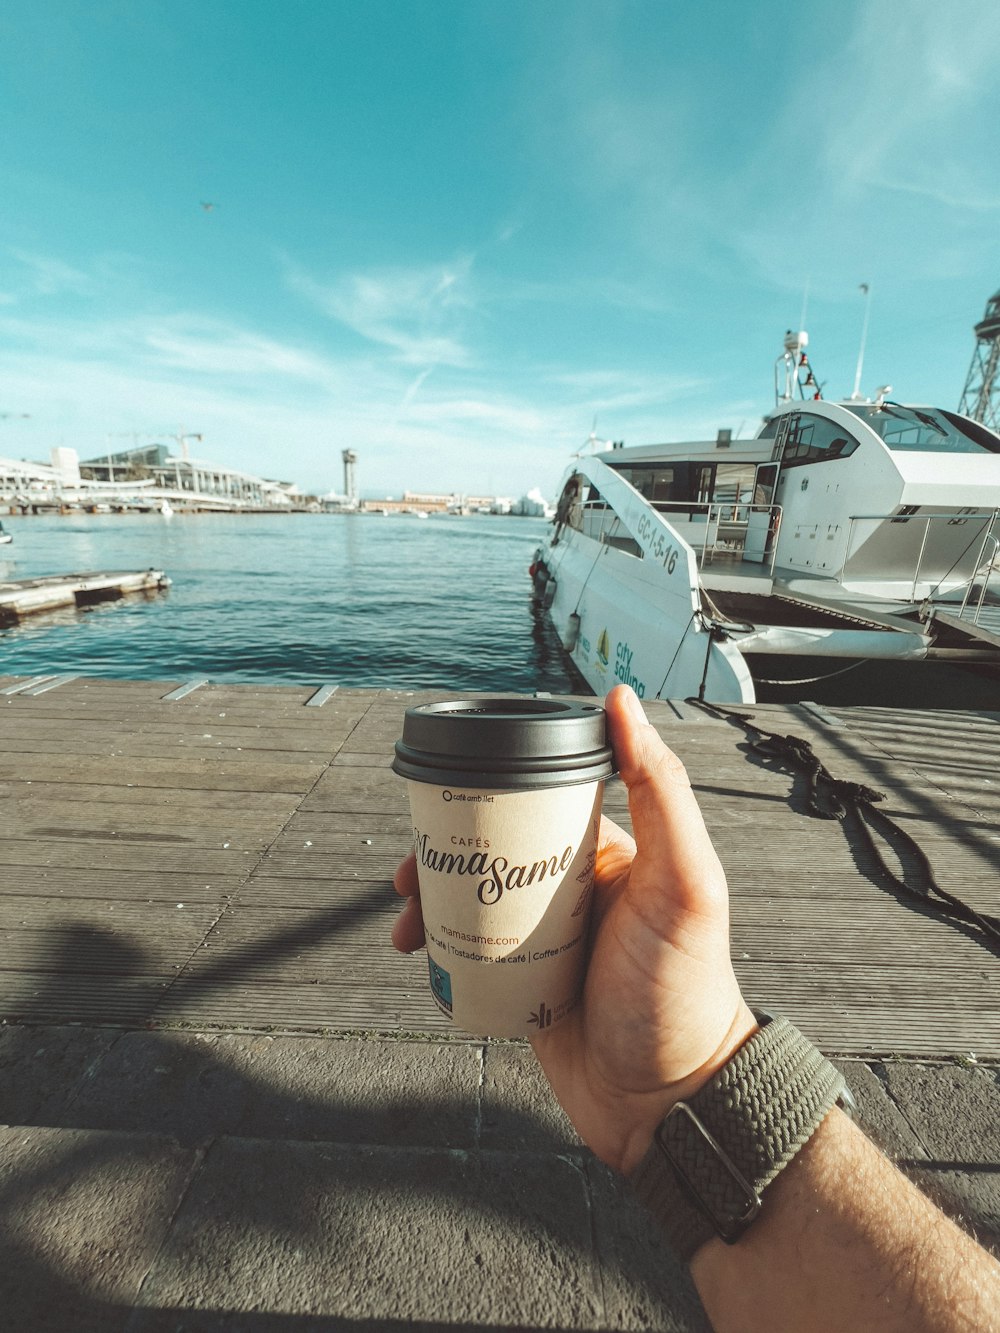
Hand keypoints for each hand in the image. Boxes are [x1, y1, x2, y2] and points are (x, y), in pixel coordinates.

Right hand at [391, 683, 756, 1174]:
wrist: (669, 1104)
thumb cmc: (685, 994)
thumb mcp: (681, 883)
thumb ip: (660, 791)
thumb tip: (622, 702)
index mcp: (608, 854)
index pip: (536, 803)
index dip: (485, 798)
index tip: (443, 806)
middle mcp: (574, 891)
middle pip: (490, 853)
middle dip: (441, 856)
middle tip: (406, 874)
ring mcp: (547, 941)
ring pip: (472, 903)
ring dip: (430, 905)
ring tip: (405, 925)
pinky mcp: (526, 987)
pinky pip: (471, 955)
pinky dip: (438, 951)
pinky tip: (420, 959)